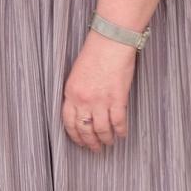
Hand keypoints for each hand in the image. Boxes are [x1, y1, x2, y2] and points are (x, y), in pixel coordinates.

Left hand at [62, 31, 136, 150]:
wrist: (111, 41)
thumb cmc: (95, 53)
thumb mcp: (77, 74)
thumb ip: (77, 92)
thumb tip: (82, 110)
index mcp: (71, 92)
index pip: (69, 122)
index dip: (75, 136)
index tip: (80, 142)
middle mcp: (83, 100)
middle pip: (85, 129)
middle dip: (90, 142)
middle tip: (95, 148)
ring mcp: (101, 100)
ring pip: (102, 129)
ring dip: (106, 139)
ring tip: (109, 142)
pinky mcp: (117, 99)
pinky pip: (118, 122)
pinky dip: (121, 131)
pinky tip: (122, 134)